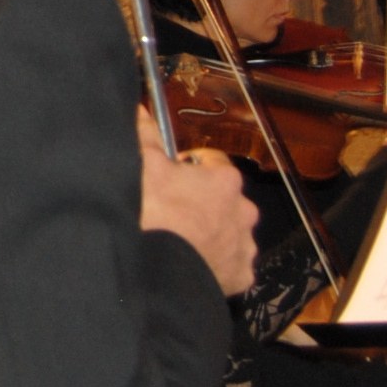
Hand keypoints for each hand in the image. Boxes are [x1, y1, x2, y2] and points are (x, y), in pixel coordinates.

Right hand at [135, 107, 257, 294]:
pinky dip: (216, 266)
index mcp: (225, 180)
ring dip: (212, 236)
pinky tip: (193, 264)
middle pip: (224, 201)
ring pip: (229, 234)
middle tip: (173, 214)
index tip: (171, 179)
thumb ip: (147, 135)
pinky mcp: (240, 276)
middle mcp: (244, 210)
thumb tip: (142, 110)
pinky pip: (231, 266)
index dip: (189, 170)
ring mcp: (244, 246)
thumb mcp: (144, 165)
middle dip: (204, 205)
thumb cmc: (155, 213)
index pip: (212, 164)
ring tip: (181, 243)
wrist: (158, 269)